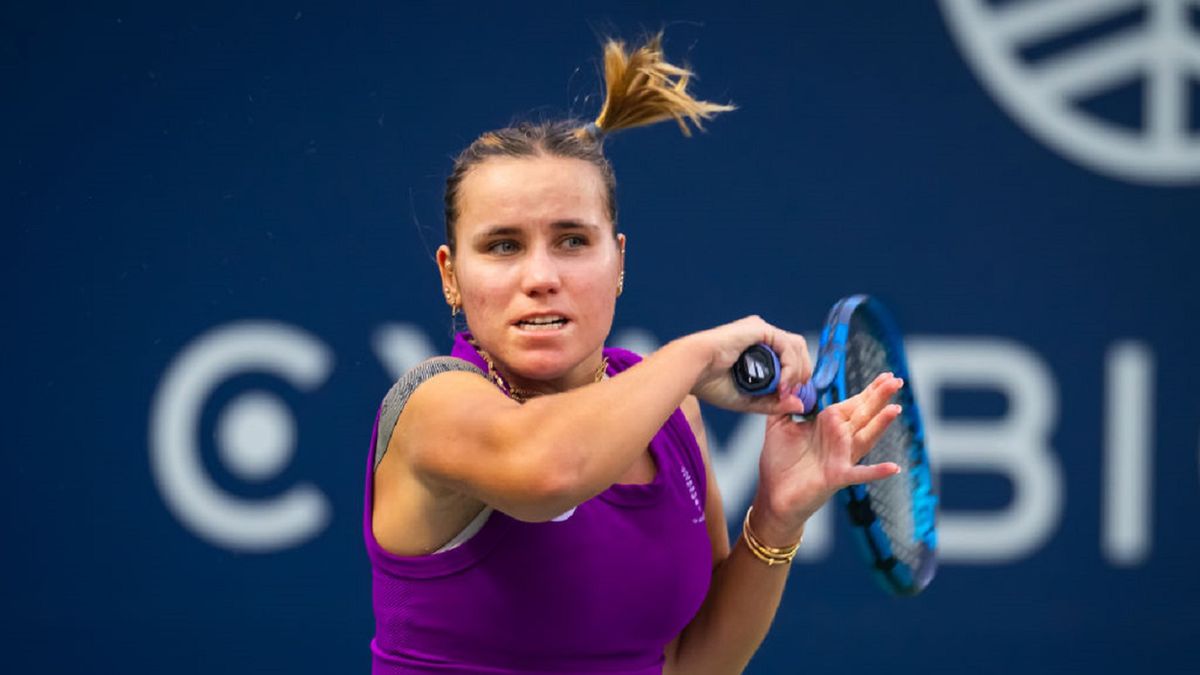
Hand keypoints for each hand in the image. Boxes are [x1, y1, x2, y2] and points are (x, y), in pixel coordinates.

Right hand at [685, 315, 811, 415]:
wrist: (693, 370)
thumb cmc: (710, 383)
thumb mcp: (749, 400)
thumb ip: (774, 403)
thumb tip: (800, 405)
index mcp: (757, 349)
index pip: (790, 359)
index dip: (796, 378)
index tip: (791, 398)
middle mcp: (761, 337)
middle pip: (798, 350)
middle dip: (802, 374)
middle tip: (792, 394)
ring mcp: (761, 331)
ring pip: (796, 347)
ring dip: (797, 371)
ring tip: (785, 389)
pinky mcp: (760, 328)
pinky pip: (787, 345)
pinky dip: (790, 366)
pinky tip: (782, 382)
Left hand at [749, 372, 903, 543]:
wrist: (773, 495)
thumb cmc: (779, 461)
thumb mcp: (778, 425)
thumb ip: (785, 403)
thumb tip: (790, 383)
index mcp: (828, 424)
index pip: (853, 402)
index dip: (869, 389)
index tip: (886, 375)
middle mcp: (839, 438)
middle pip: (864, 414)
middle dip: (879, 397)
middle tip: (897, 380)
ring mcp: (841, 457)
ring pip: (865, 436)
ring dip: (880, 424)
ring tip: (895, 409)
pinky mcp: (837, 476)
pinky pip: (860, 474)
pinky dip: (876, 471)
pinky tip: (894, 467)